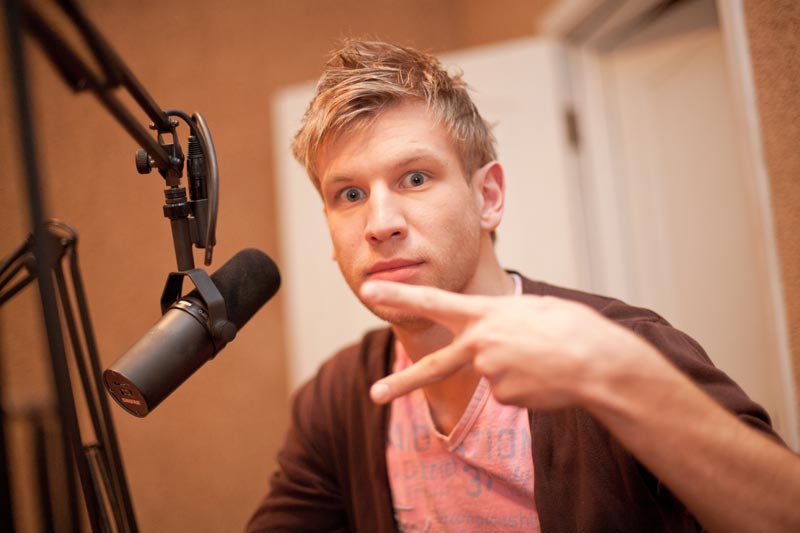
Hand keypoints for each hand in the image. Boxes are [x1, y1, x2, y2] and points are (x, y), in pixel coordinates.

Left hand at [361, 280, 658, 410]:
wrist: (597, 363)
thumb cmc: (572, 327)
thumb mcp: (533, 307)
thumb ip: (502, 319)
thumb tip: (487, 343)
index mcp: (484, 313)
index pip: (433, 302)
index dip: (399, 296)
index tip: (369, 290)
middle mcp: (479, 343)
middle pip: (433, 366)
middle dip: (401, 382)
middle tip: (375, 394)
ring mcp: (489, 372)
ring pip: (490, 376)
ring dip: (513, 371)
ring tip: (543, 361)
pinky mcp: (503, 396)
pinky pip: (507, 392)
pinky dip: (524, 387)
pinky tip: (544, 378)